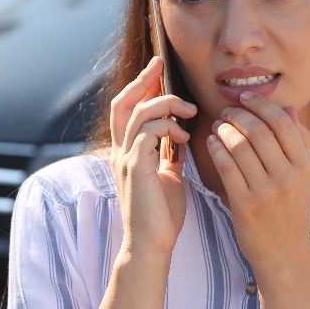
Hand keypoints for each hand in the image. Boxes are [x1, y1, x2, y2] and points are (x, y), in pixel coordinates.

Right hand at [109, 57, 197, 255]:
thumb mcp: (168, 176)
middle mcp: (121, 151)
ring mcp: (126, 159)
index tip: (159, 68)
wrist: (152, 244)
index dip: (140, 85)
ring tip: (189, 110)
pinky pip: (147, 132)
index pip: (127, 108)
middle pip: (123, 102)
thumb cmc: (161, 216)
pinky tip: (183, 135)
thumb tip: (180, 135)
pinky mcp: (135, 167)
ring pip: (138, 113)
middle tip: (161, 64)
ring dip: (166, 104)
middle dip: (143, 79)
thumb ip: (169, 154)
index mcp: (126, 152)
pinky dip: (167, 126)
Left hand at [204, 90, 309, 271]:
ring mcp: (265, 190)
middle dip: (238, 115)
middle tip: (227, 111)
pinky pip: (226, 167)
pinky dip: (216, 149)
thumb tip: (289, 110)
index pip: (283, 123)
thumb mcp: (305, 177)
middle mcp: (287, 176)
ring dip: (224, 130)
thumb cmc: (291, 211)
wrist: (284, 253)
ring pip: (240, 146)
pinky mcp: (244, 204)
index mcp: (304, 166)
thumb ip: (299, 143)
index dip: (261, 105)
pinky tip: (211, 143)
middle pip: (259, 131)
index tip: (246, 98)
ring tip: (218, 126)